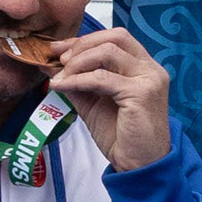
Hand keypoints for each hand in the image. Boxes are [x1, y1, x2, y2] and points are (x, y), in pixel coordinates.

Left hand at [46, 24, 179, 172]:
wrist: (138, 164)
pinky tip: (63, 87)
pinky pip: (101, 78)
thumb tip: (50, 64)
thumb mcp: (93, 101)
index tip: (58, 49)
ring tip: (61, 78)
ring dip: (77, 63)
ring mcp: (149, 79)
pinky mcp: (141, 94)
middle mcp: (150, 69)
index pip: (115, 38)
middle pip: (114, 37)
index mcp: (143, 67)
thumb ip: (78, 81)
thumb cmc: (121, 135)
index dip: (84, 40)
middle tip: (59, 61)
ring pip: (107, 52)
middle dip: (82, 45)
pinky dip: (77, 80)